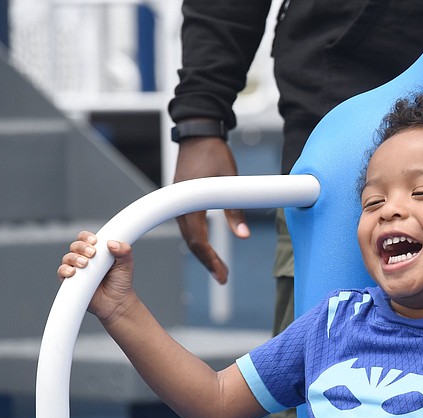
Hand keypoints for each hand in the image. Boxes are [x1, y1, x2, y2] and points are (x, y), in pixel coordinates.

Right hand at [57, 231, 136, 322]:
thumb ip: (124, 251)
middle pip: (75, 245)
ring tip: (85, 264)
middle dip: (82, 247)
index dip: (87, 237)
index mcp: (96, 251)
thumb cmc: (121, 282)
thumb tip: (112, 243)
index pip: (86, 238)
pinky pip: (61, 272)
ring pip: (67, 257)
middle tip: (92, 253)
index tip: (95, 241)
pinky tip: (73, 272)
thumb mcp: (126, 264)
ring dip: (74, 258)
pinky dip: (65, 270)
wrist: (117, 302)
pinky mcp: (70, 282)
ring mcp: (76, 270)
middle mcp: (84, 258)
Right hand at [174, 137, 250, 283]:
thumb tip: (244, 236)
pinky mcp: (181, 199)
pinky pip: (188, 225)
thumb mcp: (229, 182)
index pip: (197, 241)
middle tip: (223, 277)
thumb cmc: (214, 153)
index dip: (209, 260)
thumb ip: (235, 210)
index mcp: (189, 203)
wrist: (198, 133)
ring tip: (218, 267)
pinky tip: (207, 246)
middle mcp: (179, 205)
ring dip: (202, 252)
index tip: (222, 276)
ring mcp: (178, 202)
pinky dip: (198, 238)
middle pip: (191, 242)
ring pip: (189, 234)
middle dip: (207, 261)